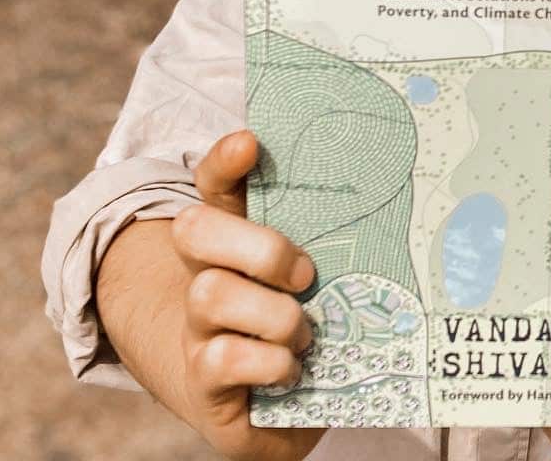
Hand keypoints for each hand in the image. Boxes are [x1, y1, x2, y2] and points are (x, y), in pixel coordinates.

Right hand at [171, 130, 321, 460]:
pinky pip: (221, 358)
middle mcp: (203, 274)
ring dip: (274, 315)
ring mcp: (196, 327)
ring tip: (306, 333)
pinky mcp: (203, 379)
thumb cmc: (294, 327)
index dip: (225, 161)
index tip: (251, 143)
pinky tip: (291, 369)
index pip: (213, 184)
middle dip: (258, 246)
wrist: (268, 407)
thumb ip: (317, 233)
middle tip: (305, 275)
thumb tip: (356, 183)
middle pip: (194, 230)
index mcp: (233, 240)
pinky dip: (267, 363)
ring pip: (210, 294)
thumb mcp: (307, 279)